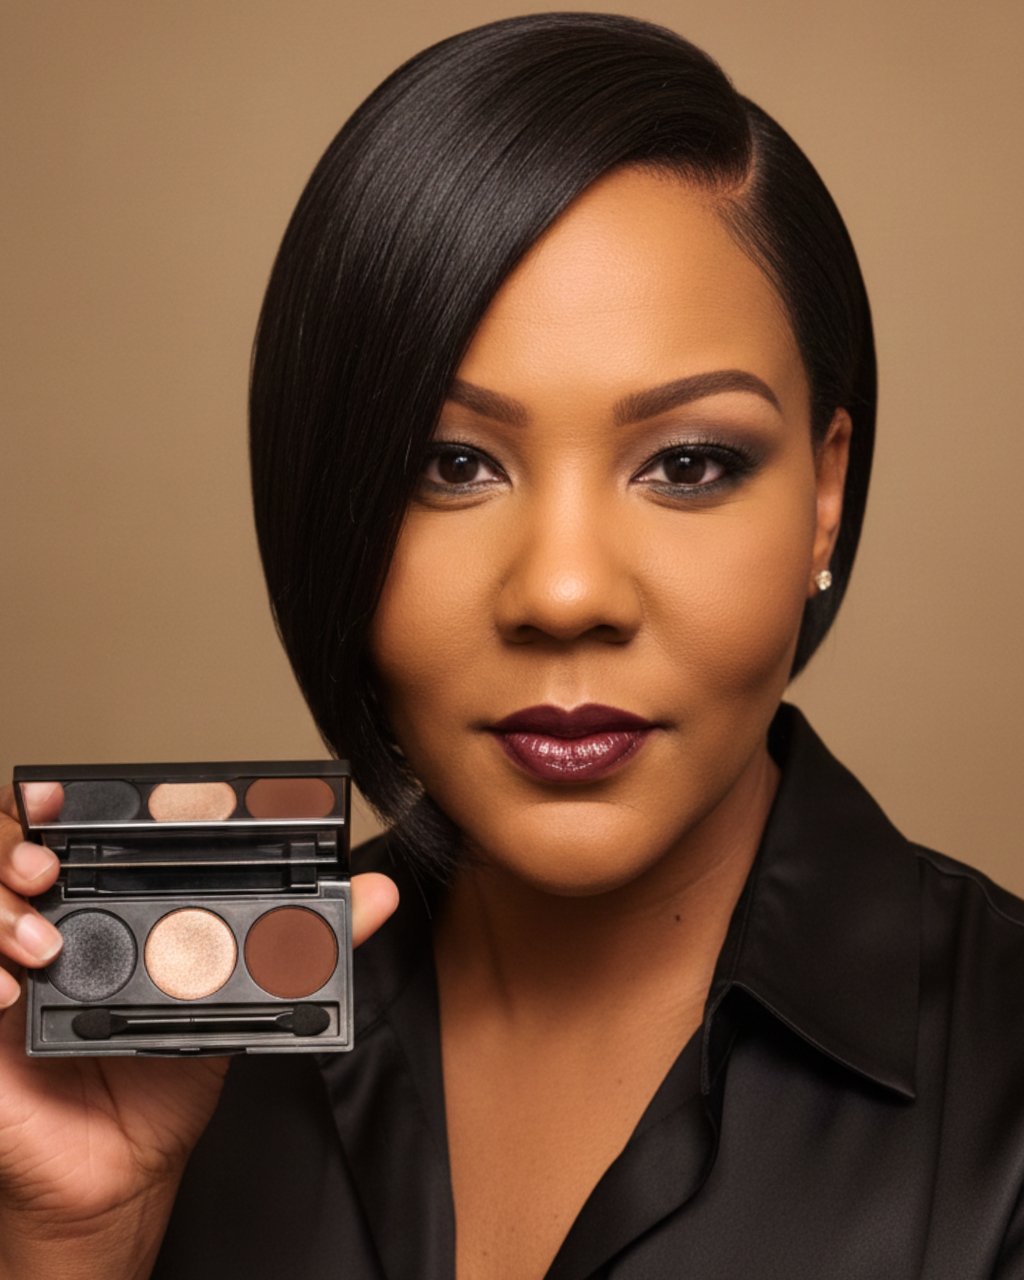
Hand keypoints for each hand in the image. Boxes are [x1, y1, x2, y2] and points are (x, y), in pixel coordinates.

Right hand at [0, 780, 397, 1276]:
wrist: (121, 1169)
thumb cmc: (170, 1075)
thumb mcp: (242, 1000)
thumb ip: (305, 942)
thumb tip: (377, 895)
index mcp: (104, 901)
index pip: (69, 828)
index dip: (58, 801)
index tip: (65, 796)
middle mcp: (45, 922)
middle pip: (6, 846)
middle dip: (15, 841)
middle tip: (48, 867)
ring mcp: (4, 964)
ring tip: (40, 941)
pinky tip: (10, 988)